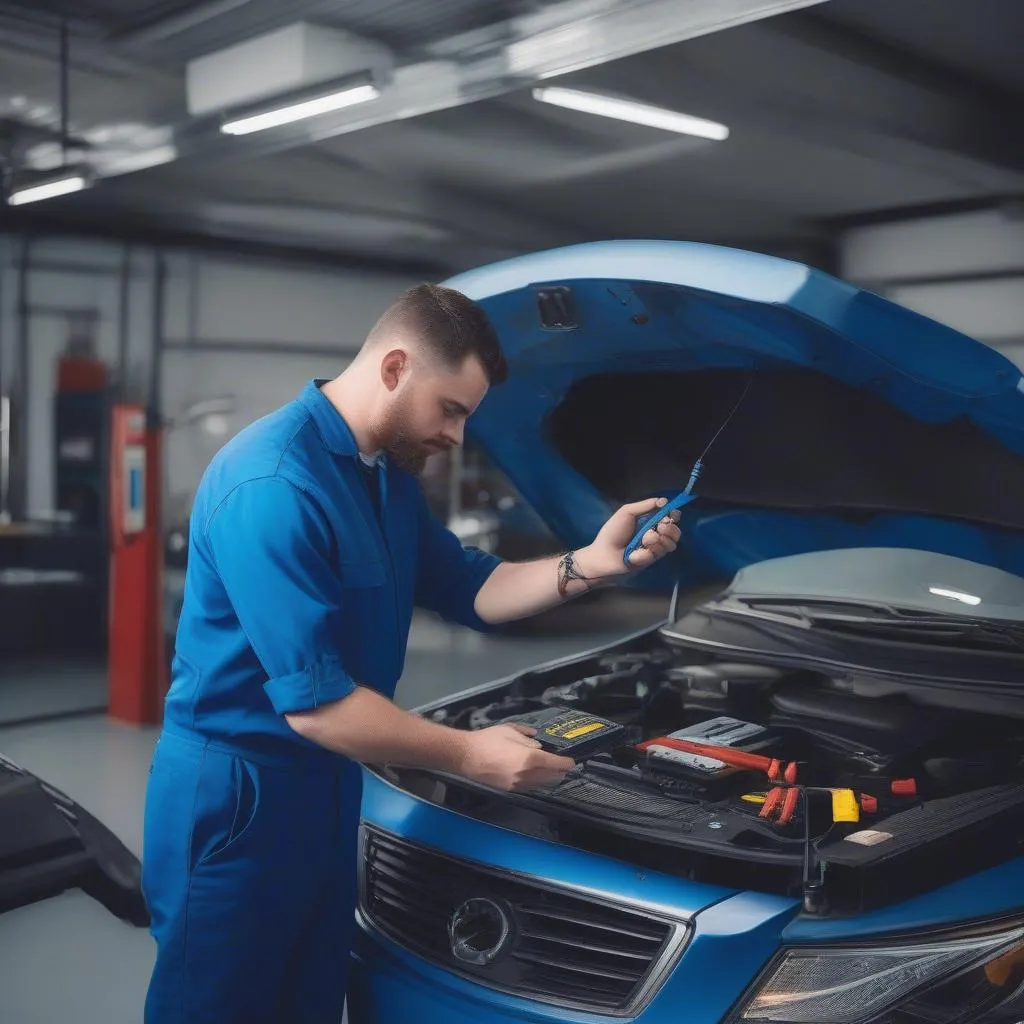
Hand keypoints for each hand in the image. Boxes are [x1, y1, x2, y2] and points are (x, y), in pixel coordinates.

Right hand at [458, 724, 575, 790]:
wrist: (466, 756)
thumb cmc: (488, 739)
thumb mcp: (510, 730)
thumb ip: (527, 737)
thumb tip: (538, 743)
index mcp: (529, 758)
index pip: (555, 764)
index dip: (566, 763)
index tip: (572, 761)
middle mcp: (526, 774)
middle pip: (551, 777)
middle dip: (560, 772)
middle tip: (564, 765)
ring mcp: (517, 784)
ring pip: (541, 784)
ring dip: (549, 778)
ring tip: (553, 771)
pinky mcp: (509, 789)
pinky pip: (529, 787)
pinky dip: (537, 782)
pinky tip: (536, 775)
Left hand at [577, 497, 681, 578]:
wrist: (604, 555)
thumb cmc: (613, 532)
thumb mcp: (627, 512)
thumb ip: (645, 505)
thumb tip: (665, 501)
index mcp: (649, 520)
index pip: (670, 516)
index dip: (673, 515)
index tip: (671, 514)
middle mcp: (655, 533)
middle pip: (675, 531)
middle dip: (670, 529)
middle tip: (659, 528)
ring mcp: (654, 548)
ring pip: (671, 544)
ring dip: (658, 540)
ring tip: (645, 541)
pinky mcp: (652, 560)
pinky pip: (658, 554)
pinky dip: (647, 553)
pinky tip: (635, 555)